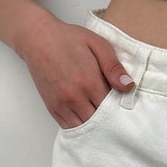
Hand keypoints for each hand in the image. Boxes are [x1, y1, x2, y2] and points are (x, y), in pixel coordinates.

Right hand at [16, 12, 135, 129]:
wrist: (37, 38)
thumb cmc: (68, 39)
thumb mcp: (97, 44)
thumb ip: (114, 67)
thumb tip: (129, 86)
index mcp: (90, 82)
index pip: (112, 109)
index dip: (121, 110)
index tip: (126, 108)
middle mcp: (75, 97)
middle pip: (99, 122)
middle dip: (109, 121)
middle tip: (117, 117)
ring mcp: (62, 104)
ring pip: (84, 128)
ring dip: (95, 127)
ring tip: (103, 121)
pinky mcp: (52, 107)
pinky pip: (69, 127)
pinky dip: (80, 128)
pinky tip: (87, 121)